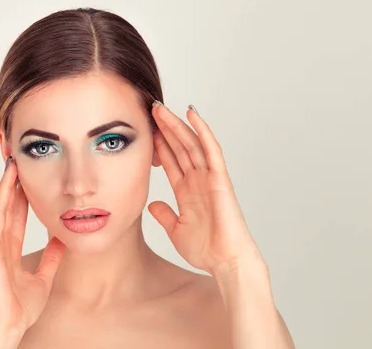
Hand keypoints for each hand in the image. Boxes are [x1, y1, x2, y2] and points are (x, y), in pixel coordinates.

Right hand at [0, 157, 65, 344]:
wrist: (9, 328)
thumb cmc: (20, 309)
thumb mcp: (44, 278)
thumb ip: (52, 258)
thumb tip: (62, 239)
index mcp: (11, 250)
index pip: (16, 216)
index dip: (20, 197)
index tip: (26, 178)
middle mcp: (0, 244)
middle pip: (6, 207)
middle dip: (11, 185)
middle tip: (17, 161)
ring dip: (1, 185)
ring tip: (7, 164)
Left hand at [148, 103, 263, 275]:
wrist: (225, 262)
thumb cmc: (206, 249)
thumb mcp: (176, 230)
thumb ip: (165, 215)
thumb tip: (152, 205)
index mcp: (186, 191)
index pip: (170, 161)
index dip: (159, 144)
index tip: (146, 129)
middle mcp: (197, 180)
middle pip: (179, 147)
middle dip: (164, 128)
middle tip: (151, 109)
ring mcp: (209, 177)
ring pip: (190, 143)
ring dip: (176, 125)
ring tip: (161, 109)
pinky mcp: (220, 178)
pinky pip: (210, 149)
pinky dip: (202, 130)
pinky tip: (191, 114)